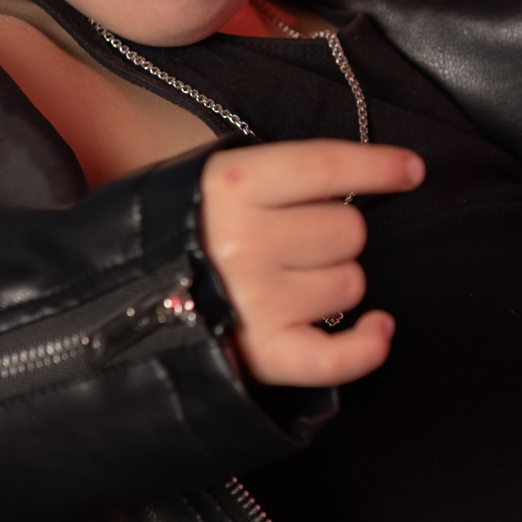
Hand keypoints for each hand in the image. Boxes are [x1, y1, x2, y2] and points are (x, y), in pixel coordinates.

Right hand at [200, 139, 422, 387]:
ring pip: (350, 283)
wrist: (110, 310)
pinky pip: (342, 355)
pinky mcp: (263, 355)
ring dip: (332, 284)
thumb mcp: (208, 182)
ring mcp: (255, 301)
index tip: (411, 170)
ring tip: (284, 287)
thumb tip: (356, 176)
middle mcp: (245, 240)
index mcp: (231, 184)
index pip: (327, 166)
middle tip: (291, 247)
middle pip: (348, 229)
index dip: (379, 167)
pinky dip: (368, 345)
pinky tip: (377, 328)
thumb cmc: (178, 238)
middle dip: (333, 236)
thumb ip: (271, 174)